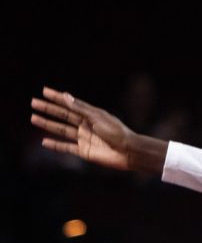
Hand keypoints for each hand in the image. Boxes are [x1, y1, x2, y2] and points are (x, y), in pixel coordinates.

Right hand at [30, 87, 164, 173]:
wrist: (128, 151)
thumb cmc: (116, 132)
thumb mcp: (97, 118)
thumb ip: (80, 108)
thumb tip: (65, 95)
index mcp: (91, 114)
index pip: (70, 103)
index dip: (57, 97)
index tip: (44, 91)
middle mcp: (86, 125)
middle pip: (63, 115)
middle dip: (49, 109)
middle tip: (33, 103)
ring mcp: (84, 138)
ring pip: (61, 130)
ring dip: (48, 124)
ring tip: (34, 118)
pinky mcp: (84, 151)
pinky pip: (66, 147)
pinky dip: (55, 145)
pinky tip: (44, 141)